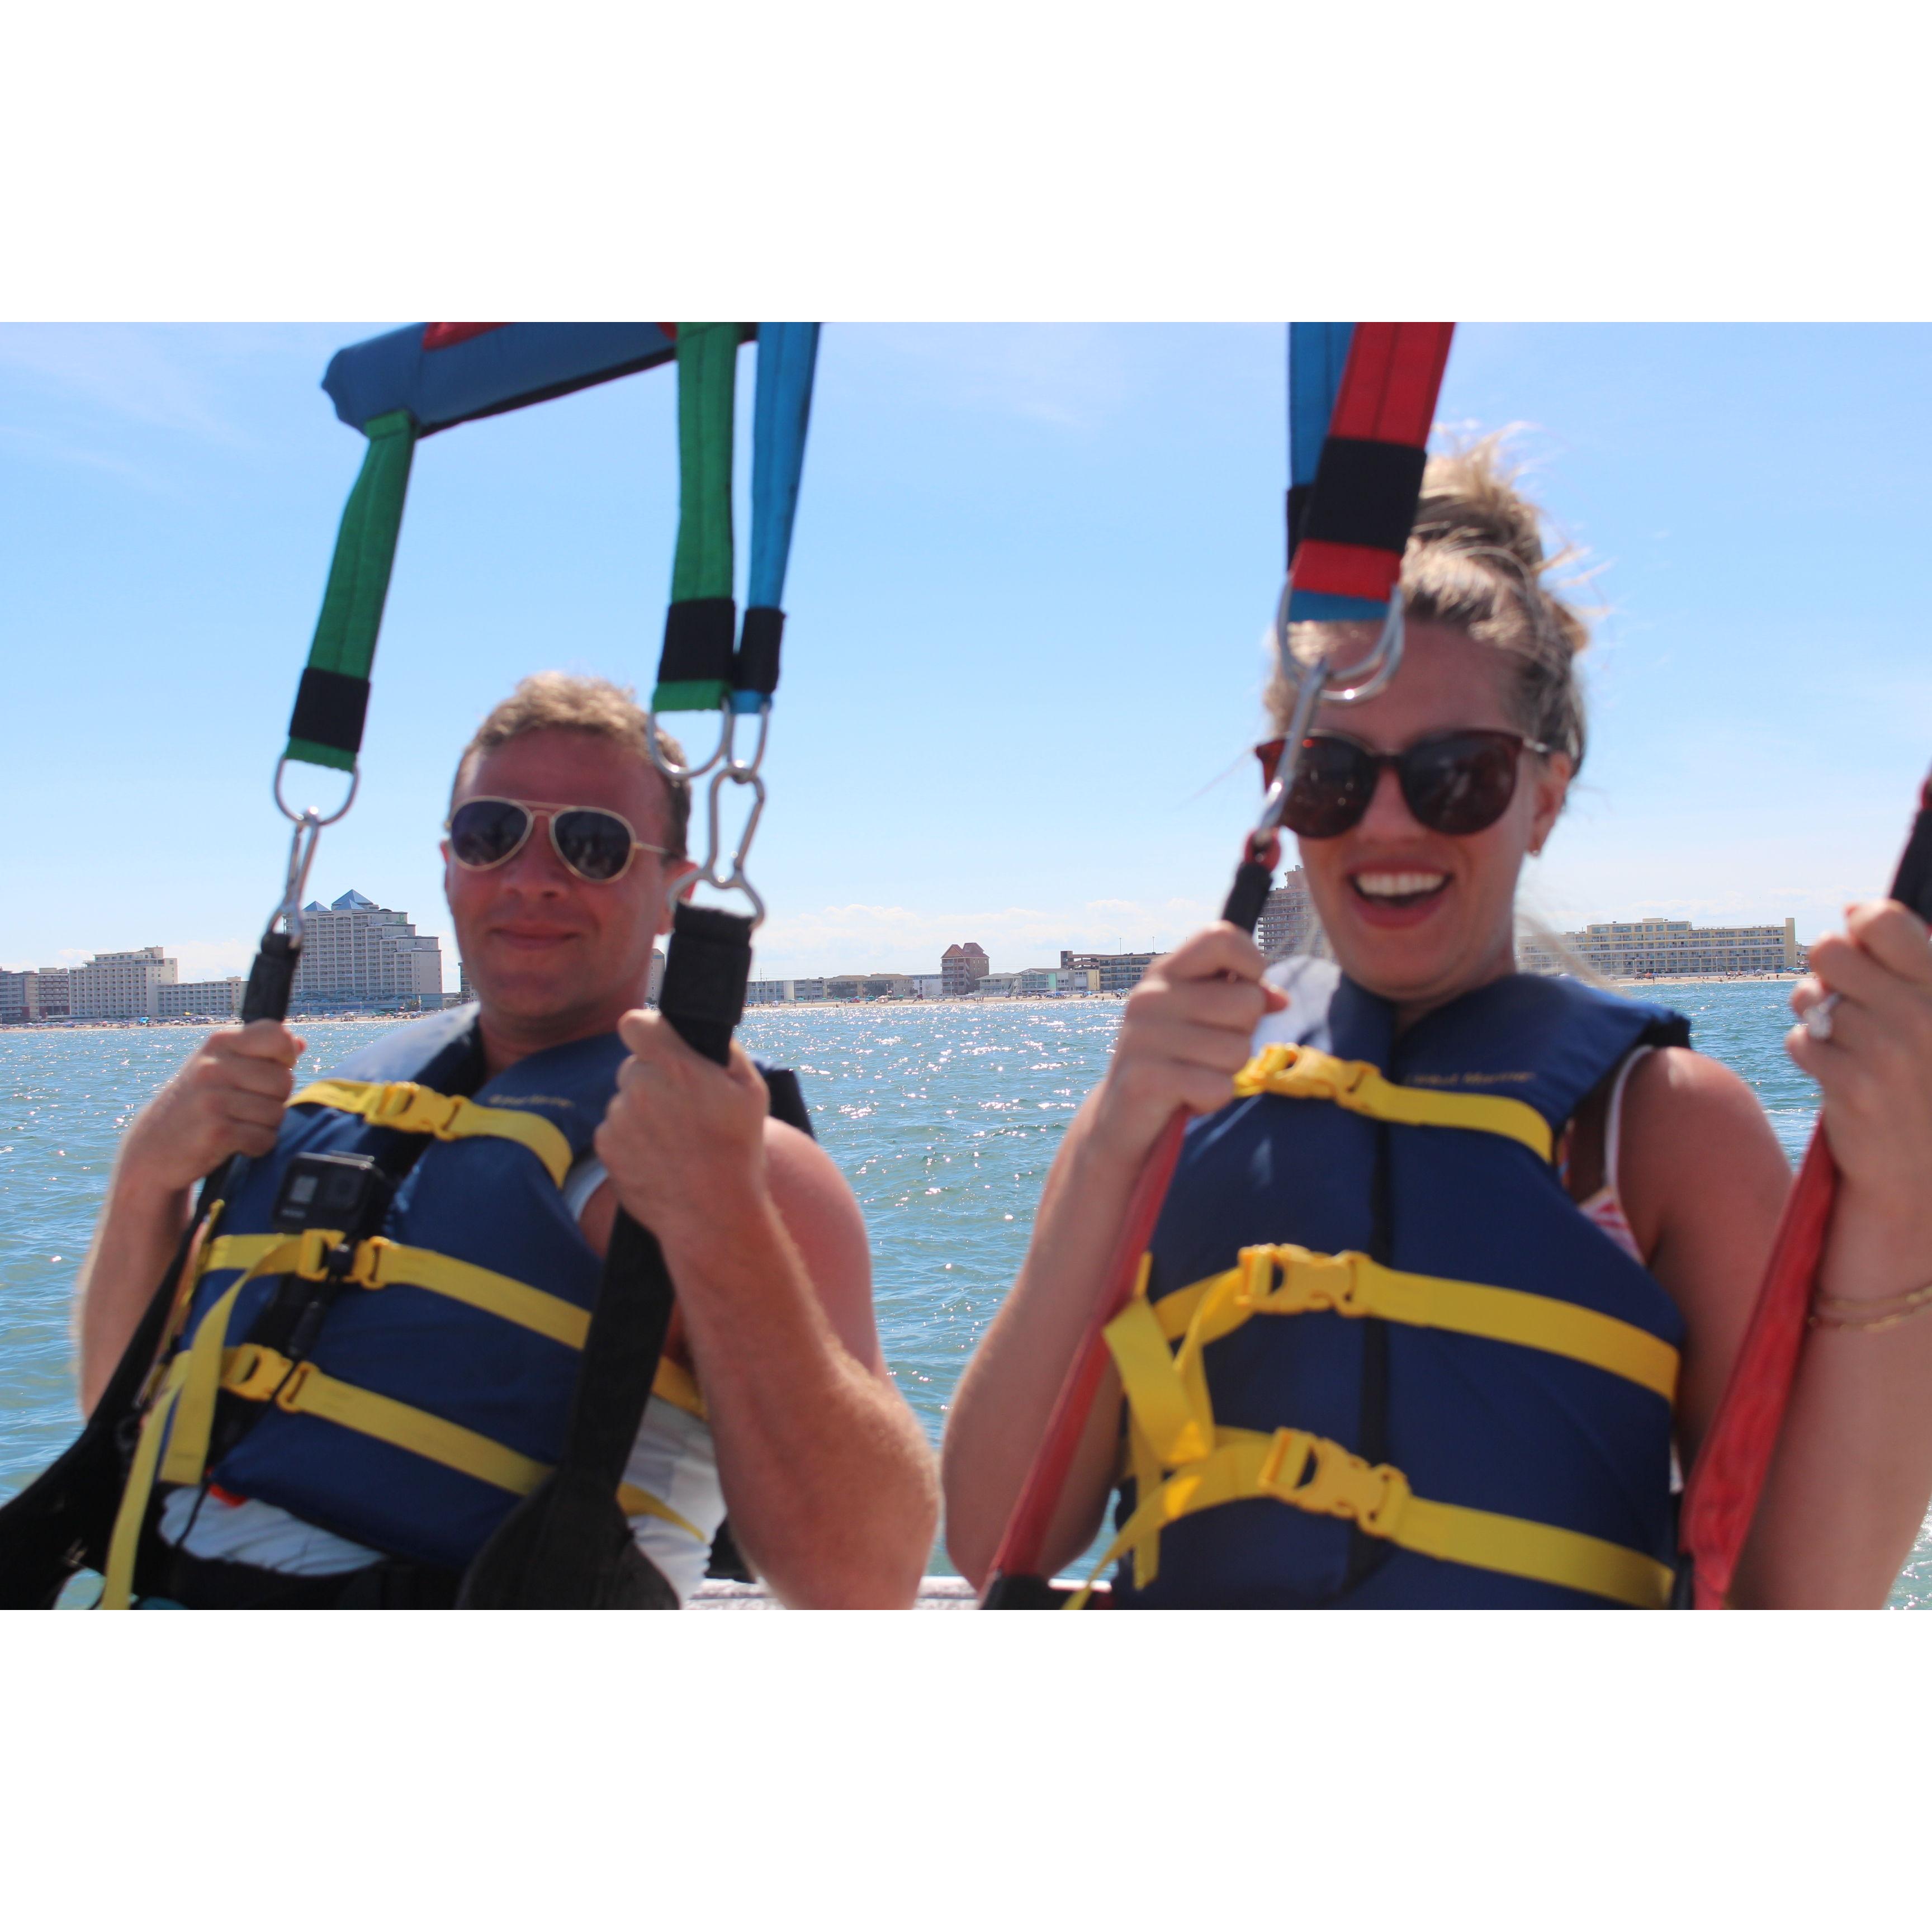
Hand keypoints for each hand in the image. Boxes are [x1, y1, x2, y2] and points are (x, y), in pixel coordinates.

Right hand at [119, 1020, 306, 1198]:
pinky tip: (234, 1142)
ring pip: (277, 1112)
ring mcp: (213, 1099)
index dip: (285, 1056)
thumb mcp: (219, 1067)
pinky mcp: (216, 1132)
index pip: (277, 1035)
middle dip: (274, 1099)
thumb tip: (299, 1044)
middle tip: (245, 1107)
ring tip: (237, 1124)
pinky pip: (265, 1139)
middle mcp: (213, 1066)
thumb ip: (258, 1054)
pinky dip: (256, 1146)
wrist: (153, 1148)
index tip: (273, 1068)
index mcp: (219, 1043)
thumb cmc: (197, 1104)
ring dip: (265, 1125)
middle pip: (284, 1080)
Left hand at [593, 1008, 771, 1248]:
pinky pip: (613, 1129)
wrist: (711, 1214)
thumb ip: (722, 1051)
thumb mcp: (751, 1091)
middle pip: (633, 1065)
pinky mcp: (605, 1147)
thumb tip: (698, 1033)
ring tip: (674, 1140)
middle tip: (682, 1108)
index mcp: (675, 1067)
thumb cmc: (737, 1151)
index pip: (635, 1023)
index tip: (659, 1045)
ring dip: (642, 1112)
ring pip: (624, 1100)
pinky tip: (658, 1157)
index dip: (647, 1032)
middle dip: (653, 1079)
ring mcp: (618, 1119)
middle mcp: (640, 1088)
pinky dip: (630, 1139)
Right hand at [1087, 924, 1285, 1169]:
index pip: (1220, 937)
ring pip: (1238, 1049)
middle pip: (1247, 1001)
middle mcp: (1150, 996)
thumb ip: (1242, 999)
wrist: (1121, 1118)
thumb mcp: (1206, 1022)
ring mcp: (1144, 1036)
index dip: (1250, 963)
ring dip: (1227, 1072)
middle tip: (1208, 1052)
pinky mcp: (1146, 1079)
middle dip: (1243, 1035)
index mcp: (1165, 973)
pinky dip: (1212, 1099)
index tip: (1243, 990)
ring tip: (1195, 1075)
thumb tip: (1280, 999)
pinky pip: (1218, 1087)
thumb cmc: (1176, 1062)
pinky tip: (1186, 1098)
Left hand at [1789, 900, 1931, 1269]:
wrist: (1926, 1169)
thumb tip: (1853, 909)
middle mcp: (1921, 1016)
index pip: (1885, 922)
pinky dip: (1811, 1052)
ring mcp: (1886, 1053)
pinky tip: (1840, 1072)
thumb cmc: (1930, 1078)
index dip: (1860, 923)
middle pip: (1830, 951)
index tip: (1860, 939)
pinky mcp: (1851, 1087)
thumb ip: (1906, 961)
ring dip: (1816, 1015)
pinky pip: (1799, 1040)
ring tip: (1847, 1038)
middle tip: (1844, 995)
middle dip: (1828, 969)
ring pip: (1809, 997)